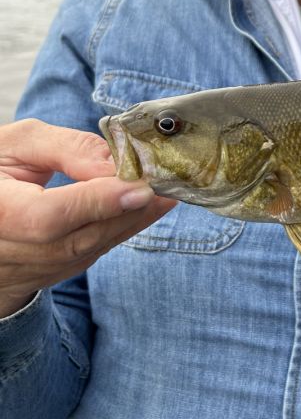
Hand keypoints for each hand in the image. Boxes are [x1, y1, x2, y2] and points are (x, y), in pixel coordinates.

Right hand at [0, 119, 174, 317]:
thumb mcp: (18, 144)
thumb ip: (66, 149)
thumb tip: (115, 162)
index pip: (49, 218)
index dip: (97, 204)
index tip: (140, 187)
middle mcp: (9, 252)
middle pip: (78, 239)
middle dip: (127, 211)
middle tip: (167, 185)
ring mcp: (28, 269)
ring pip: (88, 250)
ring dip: (132, 221)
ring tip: (166, 193)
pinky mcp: (47, 274)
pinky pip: (89, 254)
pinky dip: (120, 230)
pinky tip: (146, 207)